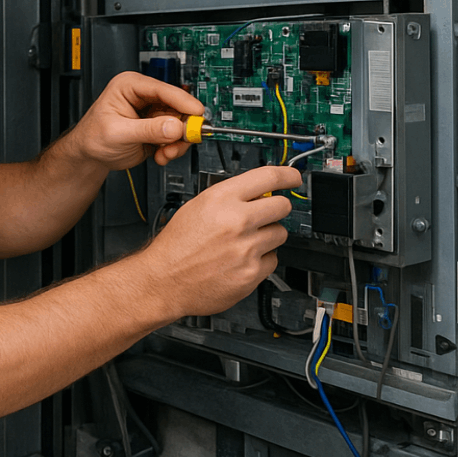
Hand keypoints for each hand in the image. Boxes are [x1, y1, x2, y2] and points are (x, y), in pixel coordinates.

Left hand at [74, 72, 204, 170]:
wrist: (90, 155)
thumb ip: (148, 130)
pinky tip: (160, 155)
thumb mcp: (119, 133)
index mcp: (130, 86)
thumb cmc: (93, 137)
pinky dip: (172, 149)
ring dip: (176, 142)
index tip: (197, 113)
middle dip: (180, 128)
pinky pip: (176, 137)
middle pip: (177, 106)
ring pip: (180, 123)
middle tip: (180, 142)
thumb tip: (174, 127)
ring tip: (164, 153)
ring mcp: (153, 113)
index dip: (182, 101)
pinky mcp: (158, 129)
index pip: (162, 89)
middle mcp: (144, 97)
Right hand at [128, 166, 300, 317]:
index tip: (293, 177)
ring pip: (280, 234)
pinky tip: (241, 260)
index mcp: (221, 199)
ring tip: (244, 242)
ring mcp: (247, 248)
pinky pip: (272, 260)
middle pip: (282, 206)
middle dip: (277, 208)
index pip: (268, 177)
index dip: (287, 175)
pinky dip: (261, 260)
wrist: (164, 281)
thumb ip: (229, 198)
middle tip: (268, 214)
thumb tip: (257, 194)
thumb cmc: (176, 247)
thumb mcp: (196, 208)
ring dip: (267, 236)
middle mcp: (237, 221)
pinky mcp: (252, 273)